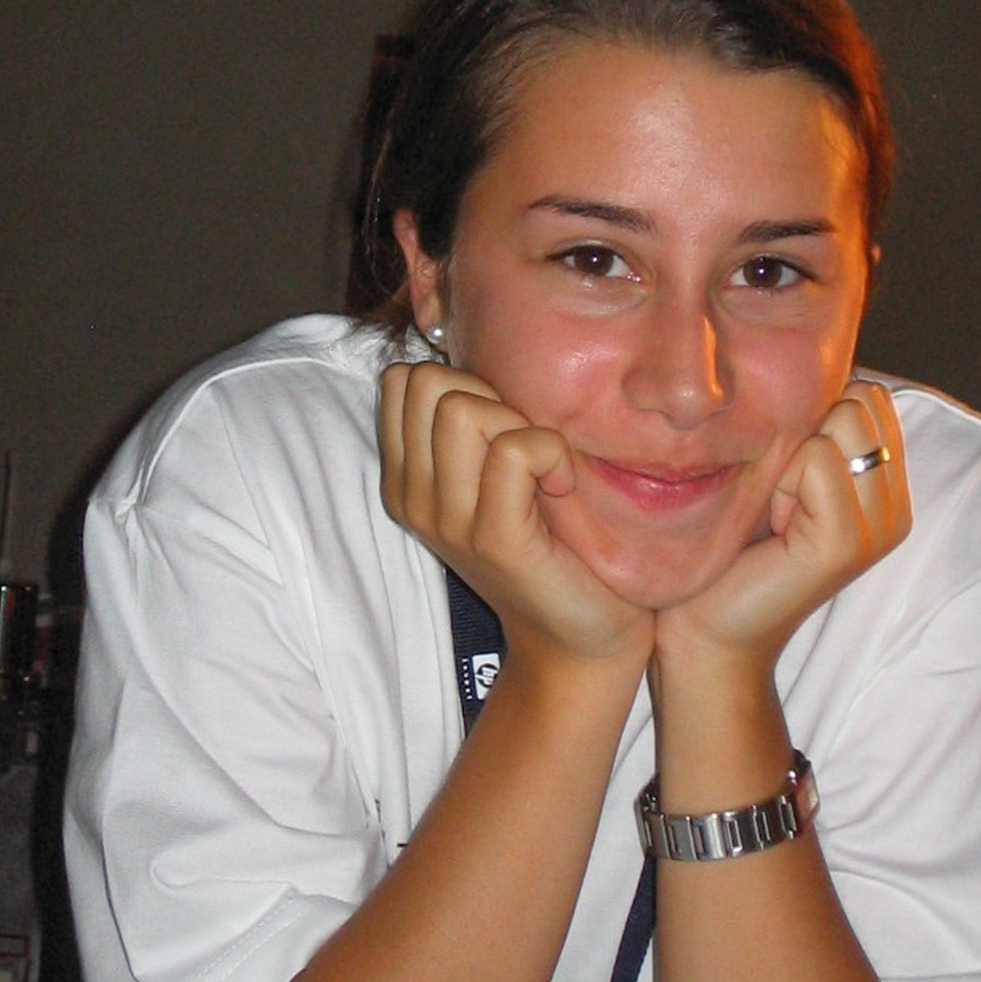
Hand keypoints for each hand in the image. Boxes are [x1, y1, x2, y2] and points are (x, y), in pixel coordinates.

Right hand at [378, 362, 651, 676]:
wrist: (580, 633)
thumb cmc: (552, 541)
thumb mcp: (495, 474)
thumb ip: (472, 423)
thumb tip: (476, 348)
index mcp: (405, 479)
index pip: (401, 380)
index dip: (460, 384)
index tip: (499, 427)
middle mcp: (413, 499)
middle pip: (426, 383)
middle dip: (486, 396)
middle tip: (523, 447)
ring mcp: (448, 521)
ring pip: (462, 409)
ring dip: (519, 424)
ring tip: (542, 469)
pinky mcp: (494, 538)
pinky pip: (514, 449)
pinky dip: (552, 454)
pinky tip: (562, 487)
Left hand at [655, 379, 910, 669]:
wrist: (707, 630)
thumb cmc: (731, 550)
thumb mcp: (781, 473)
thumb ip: (813, 427)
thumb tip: (814, 359)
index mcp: (887, 486)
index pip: (870, 394)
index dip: (817, 416)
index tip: (787, 477)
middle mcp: (896, 505)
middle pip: (862, 397)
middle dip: (808, 429)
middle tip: (780, 494)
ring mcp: (880, 526)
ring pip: (842, 419)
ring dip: (792, 456)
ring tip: (776, 510)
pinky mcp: (847, 541)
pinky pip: (816, 459)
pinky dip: (782, 482)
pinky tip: (773, 527)